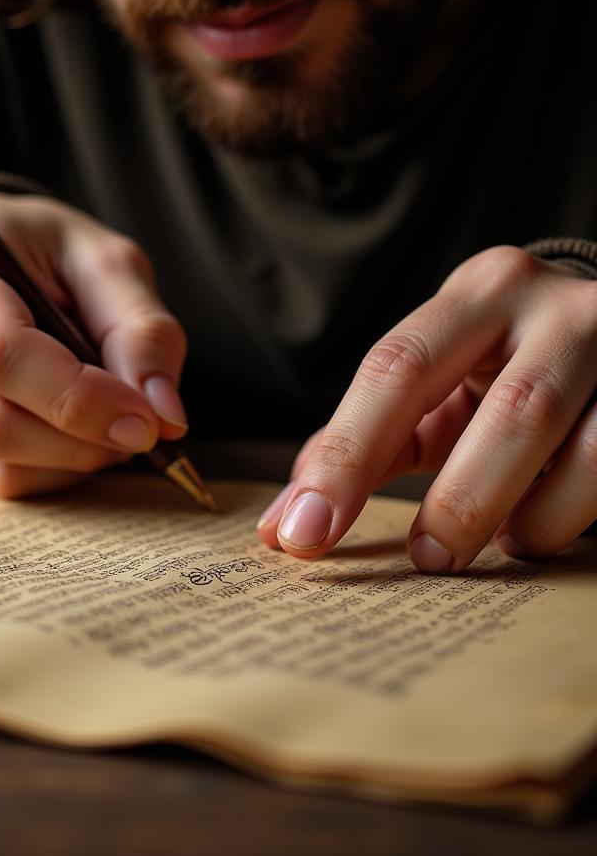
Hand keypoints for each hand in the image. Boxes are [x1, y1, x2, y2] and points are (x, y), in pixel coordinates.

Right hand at [0, 193, 187, 496]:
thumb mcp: (108, 262)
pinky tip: (68, 427)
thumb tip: (163, 414)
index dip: (77, 398)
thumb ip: (143, 329)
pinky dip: (49, 469)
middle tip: (139, 425)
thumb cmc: (52, 255)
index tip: (144, 419)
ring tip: (105, 418)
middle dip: (83, 440)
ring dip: (71, 459)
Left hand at [257, 246, 596, 571]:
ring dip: (524, 515)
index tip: (302, 532)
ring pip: (581, 448)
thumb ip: (364, 440)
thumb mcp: (433, 386)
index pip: (396, 370)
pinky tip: (531, 534)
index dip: (346, 457)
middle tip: (425, 560)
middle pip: (509, 411)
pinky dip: (565, 516)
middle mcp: (552, 308)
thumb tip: (287, 520)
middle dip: (457, 501)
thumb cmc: (498, 368)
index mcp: (475, 295)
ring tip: (484, 551)